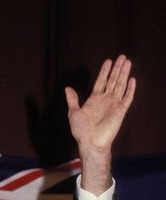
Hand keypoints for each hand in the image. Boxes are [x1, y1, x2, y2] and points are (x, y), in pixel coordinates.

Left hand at [65, 55, 135, 194]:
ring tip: (128, 62)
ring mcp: (113, 105)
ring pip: (120, 85)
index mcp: (94, 99)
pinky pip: (127, 98)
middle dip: (117, 69)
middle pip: (113, 80)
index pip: (101, 81)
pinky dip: (130, 89)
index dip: (105, 71)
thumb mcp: (74, 112)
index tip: (108, 61)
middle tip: (122, 57)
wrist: (90, 142)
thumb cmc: (81, 130)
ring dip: (124, 74)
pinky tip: (132, 79)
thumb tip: (68, 88)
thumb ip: (73, 99)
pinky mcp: (120, 111)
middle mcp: (105, 100)